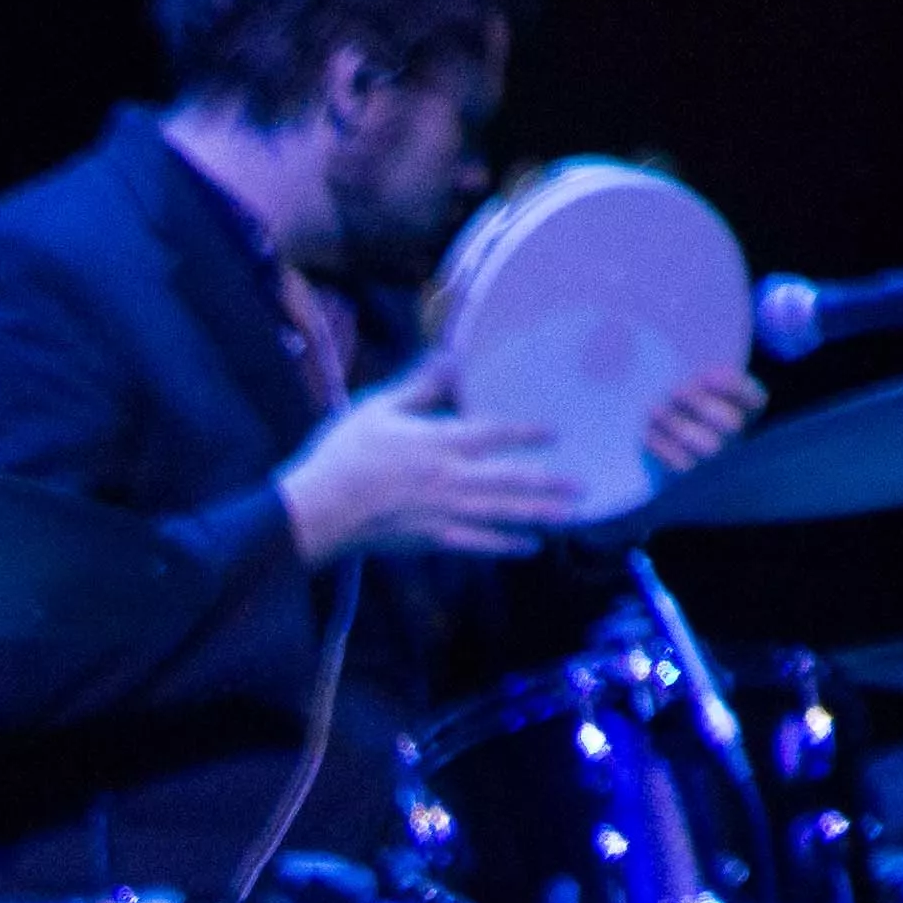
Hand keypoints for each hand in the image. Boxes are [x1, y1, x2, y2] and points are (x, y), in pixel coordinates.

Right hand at [276, 357, 582, 561]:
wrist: (319, 510)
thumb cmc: (344, 455)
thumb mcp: (379, 408)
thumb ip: (420, 386)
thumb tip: (450, 356)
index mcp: (438, 442)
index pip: (493, 434)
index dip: (526, 432)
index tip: (555, 432)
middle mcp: (449, 478)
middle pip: (510, 479)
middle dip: (548, 482)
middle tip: (583, 485)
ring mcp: (443, 512)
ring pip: (502, 513)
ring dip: (539, 514)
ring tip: (571, 515)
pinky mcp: (432, 539)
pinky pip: (478, 544)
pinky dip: (506, 545)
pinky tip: (531, 546)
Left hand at [645, 364, 768, 474]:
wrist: (651, 457)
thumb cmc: (674, 412)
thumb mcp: (689, 390)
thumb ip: (695, 378)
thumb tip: (692, 371)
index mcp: (742, 414)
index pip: (754, 400)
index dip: (736, 387)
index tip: (706, 374)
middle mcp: (734, 441)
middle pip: (731, 423)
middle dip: (703, 404)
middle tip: (677, 391)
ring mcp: (714, 465)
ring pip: (708, 447)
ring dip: (680, 425)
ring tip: (655, 410)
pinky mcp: (688, 483)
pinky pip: (681, 467)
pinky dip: (663, 448)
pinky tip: (648, 434)